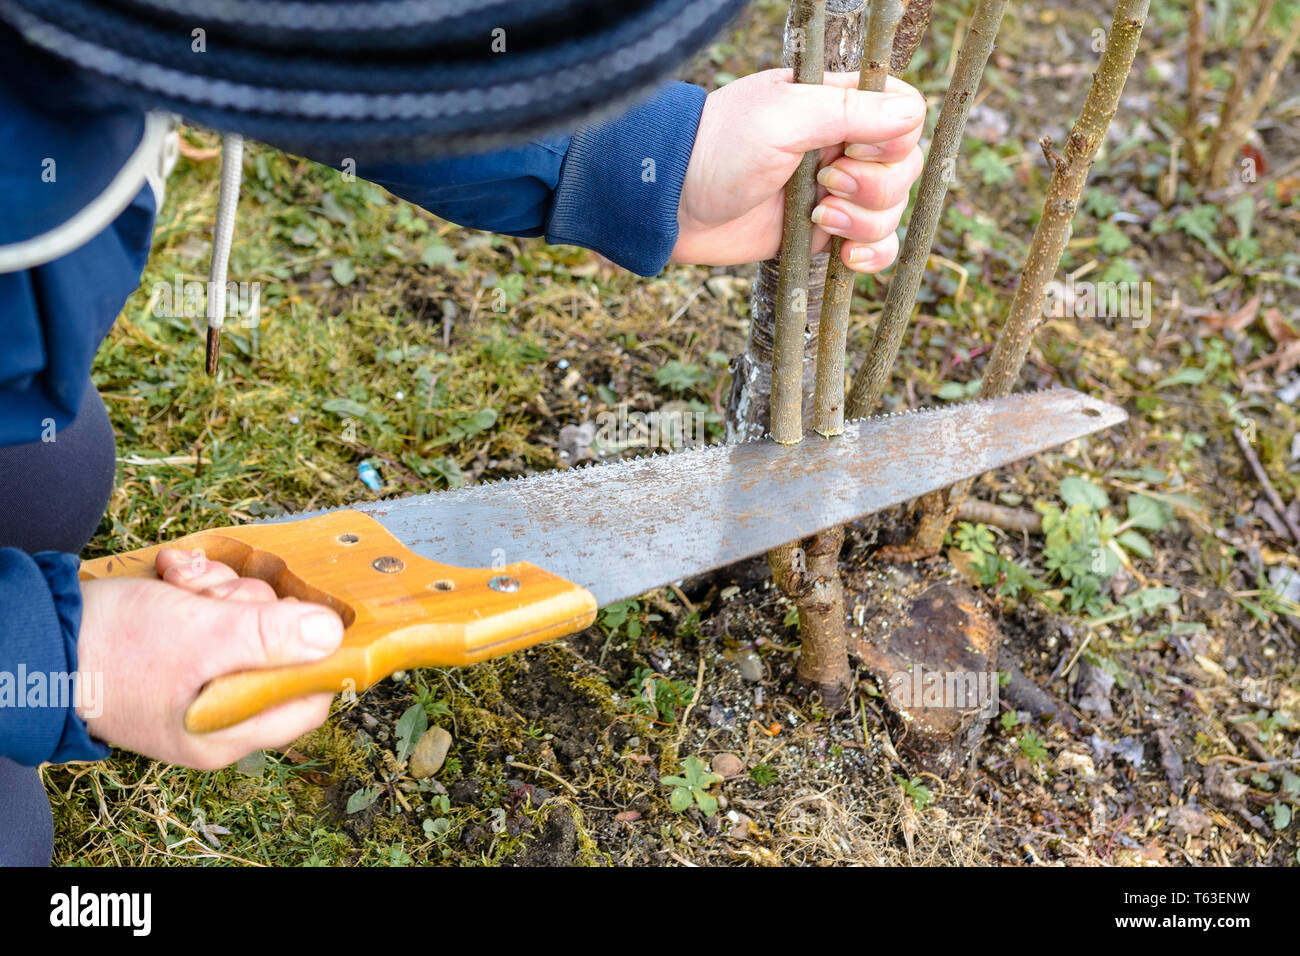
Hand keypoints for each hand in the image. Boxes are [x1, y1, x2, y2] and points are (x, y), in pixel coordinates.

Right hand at [76, 548, 344, 769]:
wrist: (35, 635)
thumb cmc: (113, 648)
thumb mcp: (203, 637)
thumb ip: (271, 639)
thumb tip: (331, 637)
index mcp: (227, 730)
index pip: (306, 700)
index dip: (314, 656)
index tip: (305, 615)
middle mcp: (218, 709)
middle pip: (277, 646)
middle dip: (249, 605)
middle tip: (213, 597)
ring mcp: (198, 677)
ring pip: (244, 615)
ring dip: (219, 587)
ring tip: (184, 584)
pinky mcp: (180, 646)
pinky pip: (212, 606)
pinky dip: (196, 584)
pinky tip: (173, 574)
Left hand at [672, 70, 925, 272]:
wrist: (673, 203)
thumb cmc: (720, 147)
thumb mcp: (783, 117)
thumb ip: (848, 111)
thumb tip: (913, 113)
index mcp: (838, 104)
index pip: (906, 114)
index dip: (893, 138)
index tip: (851, 148)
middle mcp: (843, 146)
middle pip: (905, 168)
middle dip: (874, 186)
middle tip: (825, 184)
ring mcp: (836, 192)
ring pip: (892, 211)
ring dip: (864, 221)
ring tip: (815, 216)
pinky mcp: (824, 232)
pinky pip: (876, 246)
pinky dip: (872, 254)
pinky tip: (848, 257)